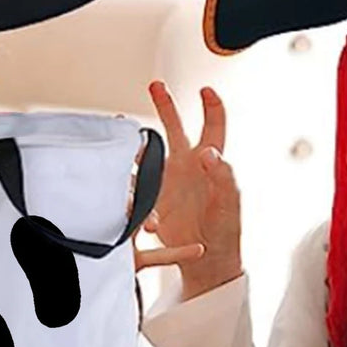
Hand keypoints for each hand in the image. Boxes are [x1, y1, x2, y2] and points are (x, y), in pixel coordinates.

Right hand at [144, 80, 242, 299]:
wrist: (207, 261)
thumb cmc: (225, 231)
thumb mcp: (229, 203)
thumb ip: (222, 176)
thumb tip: (210, 152)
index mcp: (209, 163)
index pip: (213, 126)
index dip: (211, 106)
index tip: (206, 90)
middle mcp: (186, 166)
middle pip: (175, 128)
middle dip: (166, 104)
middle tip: (155, 85)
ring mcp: (167, 180)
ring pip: (149, 151)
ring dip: (137, 141)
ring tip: (122, 129)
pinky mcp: (152, 198)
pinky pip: (137, 182)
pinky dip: (128, 176)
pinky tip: (117, 165)